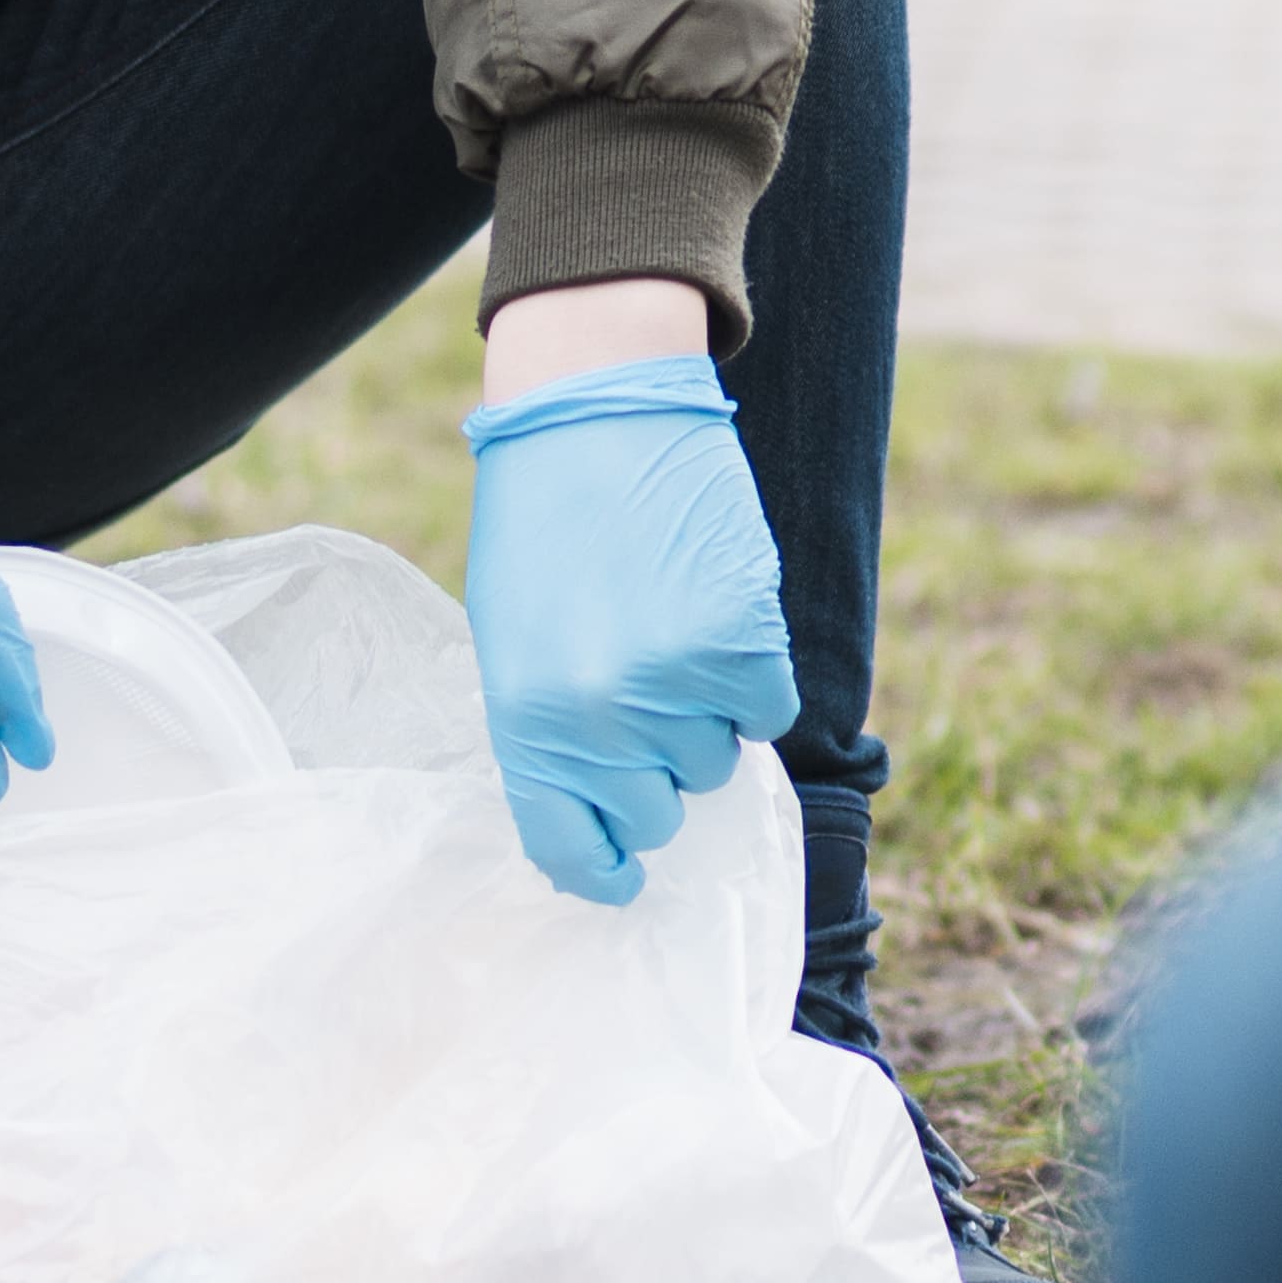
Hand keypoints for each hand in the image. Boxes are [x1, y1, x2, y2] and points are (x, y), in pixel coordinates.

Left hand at [460, 350, 796, 900]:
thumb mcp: (515, 642)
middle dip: (657, 772)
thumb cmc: (543, 525)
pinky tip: (717, 621)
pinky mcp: (742, 639)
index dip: (605, 871)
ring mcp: (675, 682)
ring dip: (703, 717)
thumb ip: (552, 732)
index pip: (573, 849)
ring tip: (674, 638)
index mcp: (527, 723)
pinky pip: (767, 709)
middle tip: (648, 706)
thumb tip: (604, 807)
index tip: (625, 873)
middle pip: (658, 811)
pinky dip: (751, 678)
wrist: (594, 409)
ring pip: (717, 760)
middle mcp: (600, 717)